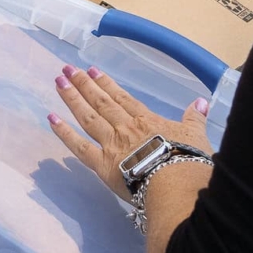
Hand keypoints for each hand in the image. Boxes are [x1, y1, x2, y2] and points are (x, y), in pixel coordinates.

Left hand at [47, 63, 213, 199]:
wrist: (176, 184)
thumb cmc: (188, 161)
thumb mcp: (196, 135)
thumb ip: (195, 117)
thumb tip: (201, 101)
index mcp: (146, 120)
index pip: (122, 98)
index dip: (106, 83)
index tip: (91, 70)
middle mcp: (125, 127)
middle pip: (101, 102)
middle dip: (83, 84)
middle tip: (67, 69)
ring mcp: (111, 144)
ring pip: (88, 117)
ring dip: (72, 98)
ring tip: (58, 81)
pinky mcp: (101, 164)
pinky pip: (78, 146)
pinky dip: (63, 132)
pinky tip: (51, 117)